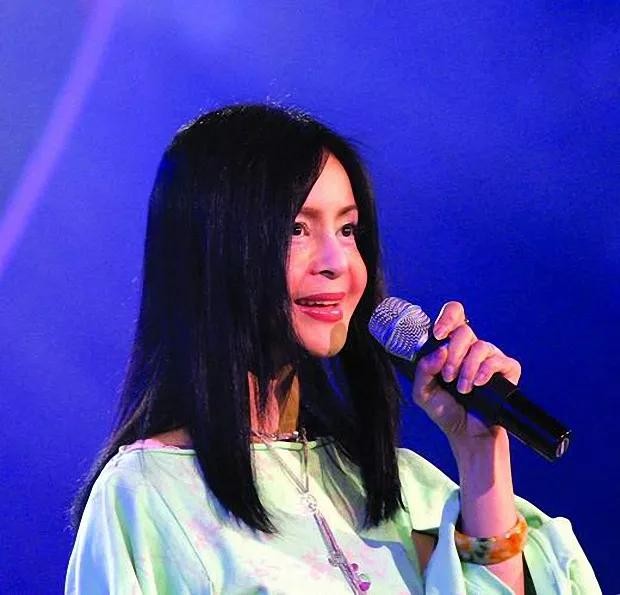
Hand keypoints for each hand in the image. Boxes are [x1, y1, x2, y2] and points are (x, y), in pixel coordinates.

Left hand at [411, 301, 521, 447]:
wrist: (465, 435)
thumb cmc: (445, 411)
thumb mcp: (422, 392)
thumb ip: (423, 370)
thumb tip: (439, 352)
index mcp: (451, 347)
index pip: (454, 315)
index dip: (447, 317)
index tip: (438, 334)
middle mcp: (471, 348)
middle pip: (464, 330)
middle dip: (453, 354)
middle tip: (447, 376)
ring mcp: (489, 358)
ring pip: (480, 346)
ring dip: (467, 368)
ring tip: (462, 388)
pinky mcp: (506, 371)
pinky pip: (499, 360)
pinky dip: (486, 371)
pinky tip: (478, 384)